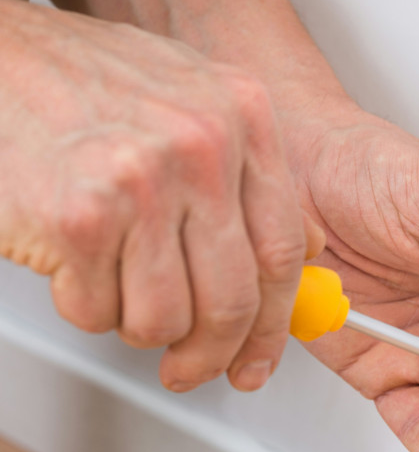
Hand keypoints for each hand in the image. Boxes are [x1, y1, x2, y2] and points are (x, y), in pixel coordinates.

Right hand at [0, 0, 323, 392]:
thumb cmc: (87, 83)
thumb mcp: (197, 103)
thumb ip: (254, 176)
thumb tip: (310, 247)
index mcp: (244, 117)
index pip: (284, 250)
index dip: (274, 323)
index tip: (259, 358)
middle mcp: (203, 146)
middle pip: (233, 299)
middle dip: (211, 354)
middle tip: (191, 368)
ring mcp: (144, 180)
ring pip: (166, 319)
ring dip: (139, 327)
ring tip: (118, 288)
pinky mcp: (80, 216)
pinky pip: (99, 311)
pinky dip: (86, 306)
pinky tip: (76, 266)